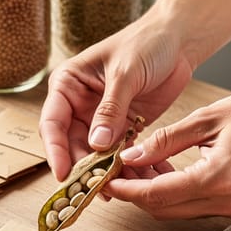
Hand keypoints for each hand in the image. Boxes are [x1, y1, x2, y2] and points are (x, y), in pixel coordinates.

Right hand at [39, 13, 193, 180]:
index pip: (53, 123)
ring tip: (118, 190)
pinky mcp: (124, 126)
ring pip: (96, 154)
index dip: (55, 151)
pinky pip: (119, 152)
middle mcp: (79, 104)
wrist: (178, 39)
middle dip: (83, 168)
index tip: (64, 174)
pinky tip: (137, 181)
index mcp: (68, 84)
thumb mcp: (125, 74)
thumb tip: (96, 144)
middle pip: (72, 144)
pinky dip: (127, 166)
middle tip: (92, 190)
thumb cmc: (146, 43)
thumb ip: (111, 109)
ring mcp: (101, 118)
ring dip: (106, 172)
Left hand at [105, 88, 230, 218]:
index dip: (126, 189)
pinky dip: (172, 192)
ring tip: (135, 165)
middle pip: (163, 210)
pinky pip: (193, 206)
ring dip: (152, 193)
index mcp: (219, 179)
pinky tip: (161, 169)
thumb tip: (130, 155)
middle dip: (134, 192)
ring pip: (176, 211)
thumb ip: (166, 139)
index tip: (104, 179)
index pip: (158, 195)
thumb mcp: (208, 117)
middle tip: (115, 169)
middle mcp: (226, 203)